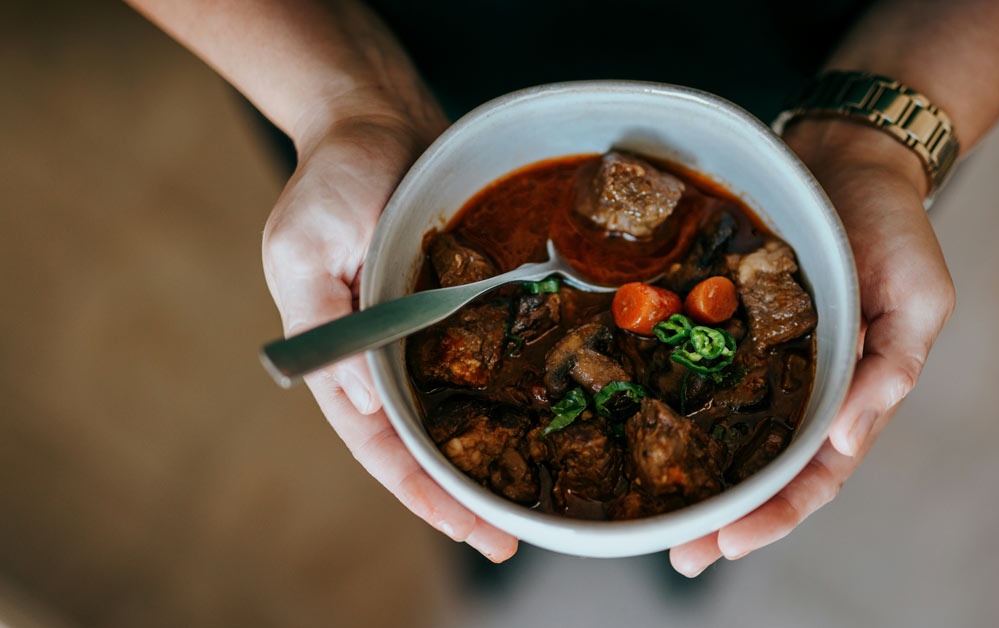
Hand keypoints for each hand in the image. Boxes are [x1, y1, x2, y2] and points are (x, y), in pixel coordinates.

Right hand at [261, 113, 519, 561]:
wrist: (374, 119)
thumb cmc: (333, 177)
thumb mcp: (307, 245)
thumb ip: (328, 324)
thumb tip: (368, 403)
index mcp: (339, 353)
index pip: (378, 443)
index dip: (420, 490)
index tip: (467, 528)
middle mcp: (380, 355)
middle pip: (418, 443)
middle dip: (456, 494)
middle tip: (506, 537)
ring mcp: (417, 333)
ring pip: (450, 414)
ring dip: (481, 457)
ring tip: (525, 500)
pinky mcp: (452, 306)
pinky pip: (477, 363)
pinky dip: (498, 399)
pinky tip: (533, 424)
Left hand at [669, 119, 955, 575]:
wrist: (849, 158)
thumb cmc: (895, 225)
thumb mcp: (919, 293)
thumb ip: (895, 363)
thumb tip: (851, 431)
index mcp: (855, 393)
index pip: (816, 474)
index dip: (776, 513)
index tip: (728, 542)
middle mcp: (806, 387)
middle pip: (765, 469)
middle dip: (726, 517)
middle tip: (679, 553)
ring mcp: (765, 358)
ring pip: (729, 433)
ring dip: (697, 476)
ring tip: (652, 514)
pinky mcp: (731, 324)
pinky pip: (701, 371)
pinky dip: (676, 402)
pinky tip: (638, 425)